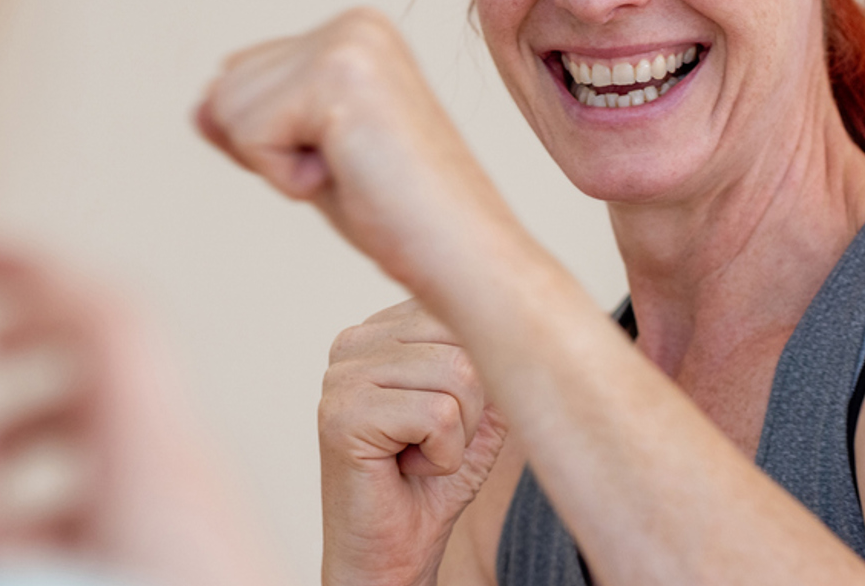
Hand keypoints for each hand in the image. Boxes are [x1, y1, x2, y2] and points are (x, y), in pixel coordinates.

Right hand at [0, 240, 277, 585]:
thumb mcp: (33, 568)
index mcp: (155, 459)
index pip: (105, 318)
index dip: (31, 272)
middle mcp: (191, 472)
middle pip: (116, 361)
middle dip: (32, 340)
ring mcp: (208, 510)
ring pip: (127, 428)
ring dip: (46, 424)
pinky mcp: (214, 550)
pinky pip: (145, 484)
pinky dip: (77, 484)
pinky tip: (29, 533)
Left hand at [194, 8, 524, 297]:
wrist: (462, 256)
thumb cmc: (398, 216)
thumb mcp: (310, 158)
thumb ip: (255, 123)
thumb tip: (198, 107)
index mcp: (354, 32)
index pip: (239, 77)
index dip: (273, 142)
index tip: (345, 162)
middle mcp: (354, 22)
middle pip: (225, 87)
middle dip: (271, 150)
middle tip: (350, 171)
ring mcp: (349, 43)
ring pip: (228, 109)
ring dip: (279, 165)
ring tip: (352, 172)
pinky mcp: (339, 76)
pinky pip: (250, 134)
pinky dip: (287, 177)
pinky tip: (350, 176)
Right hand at [319, 299, 507, 585]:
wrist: (391, 554)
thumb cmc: (430, 486)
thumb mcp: (479, 410)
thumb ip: (491, 358)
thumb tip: (522, 319)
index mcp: (379, 331)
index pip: (462, 311)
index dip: (480, 378)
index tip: (445, 420)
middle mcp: (353, 343)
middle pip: (464, 342)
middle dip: (473, 406)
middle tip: (434, 444)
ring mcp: (342, 376)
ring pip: (458, 376)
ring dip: (459, 435)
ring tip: (421, 455)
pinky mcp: (342, 415)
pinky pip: (439, 416)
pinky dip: (443, 456)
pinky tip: (409, 469)